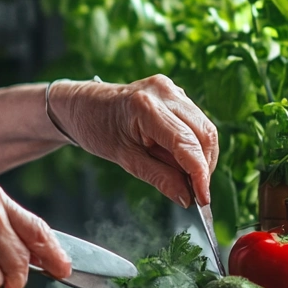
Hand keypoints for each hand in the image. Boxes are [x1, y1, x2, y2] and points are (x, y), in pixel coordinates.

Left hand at [49, 76, 217, 206]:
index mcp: (145, 106)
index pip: (186, 143)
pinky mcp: (175, 92)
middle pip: (204, 134)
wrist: (82, 104)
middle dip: (204, 166)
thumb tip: (187, 197)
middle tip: (194, 192)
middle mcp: (163, 91)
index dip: (200, 174)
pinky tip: (177, 157)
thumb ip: (158, 177)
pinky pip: (196, 122)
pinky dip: (194, 145)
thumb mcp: (123, 158)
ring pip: (205, 128)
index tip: (203, 199)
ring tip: (180, 173)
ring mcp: (171, 88)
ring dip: (201, 156)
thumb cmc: (96, 128)